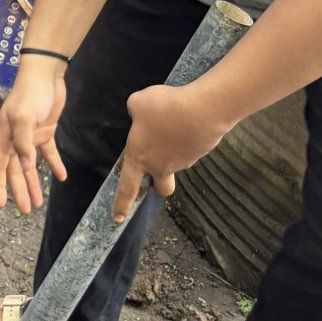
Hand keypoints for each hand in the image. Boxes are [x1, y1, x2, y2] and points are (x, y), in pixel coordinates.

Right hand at [0, 58, 68, 211]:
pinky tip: (61, 177)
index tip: (0, 204)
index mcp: (4, 137)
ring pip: (30, 165)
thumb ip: (23, 142)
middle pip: (15, 170)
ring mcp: (30, 136)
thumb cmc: (30, 94)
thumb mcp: (23, 117)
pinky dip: (54, 165)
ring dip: (34, 183)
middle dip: (19, 190)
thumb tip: (25, 166)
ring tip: (39, 202)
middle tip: (25, 210)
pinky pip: (49, 153)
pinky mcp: (45, 131)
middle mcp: (14, 139)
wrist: (46, 74)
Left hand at [112, 81, 228, 223]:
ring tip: (175, 122)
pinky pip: (191, 148)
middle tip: (156, 169)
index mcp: (139, 156)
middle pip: (161, 187)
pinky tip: (188, 120)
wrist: (203, 111)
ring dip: (174, 149)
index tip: (118, 219)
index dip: (122, 204)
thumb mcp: (138, 102)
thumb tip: (139, 114)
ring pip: (177, 163)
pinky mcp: (200, 153)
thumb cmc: (165, 108)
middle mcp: (161, 165)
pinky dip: (188, 137)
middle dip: (158, 184)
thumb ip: (134, 110)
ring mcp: (183, 162)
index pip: (127, 187)